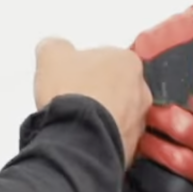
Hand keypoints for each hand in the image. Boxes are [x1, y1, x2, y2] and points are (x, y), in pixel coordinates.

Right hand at [34, 38, 150, 163]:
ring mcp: (138, 120)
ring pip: (117, 113)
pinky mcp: (131, 146)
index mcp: (127, 61)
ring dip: (100, 114)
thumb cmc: (73, 95)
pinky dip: (100, 135)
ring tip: (75, 119)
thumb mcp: (52, 54)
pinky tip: (82, 135)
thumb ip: (56, 46)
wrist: (78, 138)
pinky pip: (114, 136)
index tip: (71, 74)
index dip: (84, 66)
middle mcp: (140, 91)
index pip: (106, 58)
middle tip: (72, 95)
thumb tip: (53, 49)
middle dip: (96, 90)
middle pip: (115, 86)